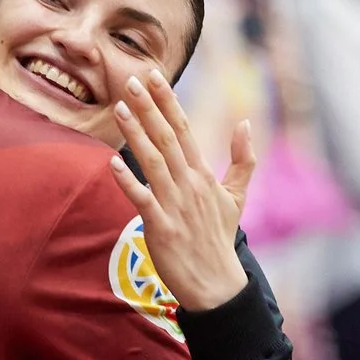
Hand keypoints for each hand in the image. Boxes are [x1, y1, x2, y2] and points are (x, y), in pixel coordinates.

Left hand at [108, 70, 253, 313]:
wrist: (216, 283)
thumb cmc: (219, 238)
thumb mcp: (237, 196)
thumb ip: (243, 159)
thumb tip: (246, 124)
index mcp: (204, 174)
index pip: (184, 129)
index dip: (168, 101)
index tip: (154, 76)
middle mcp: (190, 184)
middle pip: (167, 138)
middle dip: (149, 108)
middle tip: (131, 80)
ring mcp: (176, 204)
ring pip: (153, 162)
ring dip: (136, 134)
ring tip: (119, 108)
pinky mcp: (161, 227)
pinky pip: (142, 199)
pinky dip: (128, 181)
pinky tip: (113, 162)